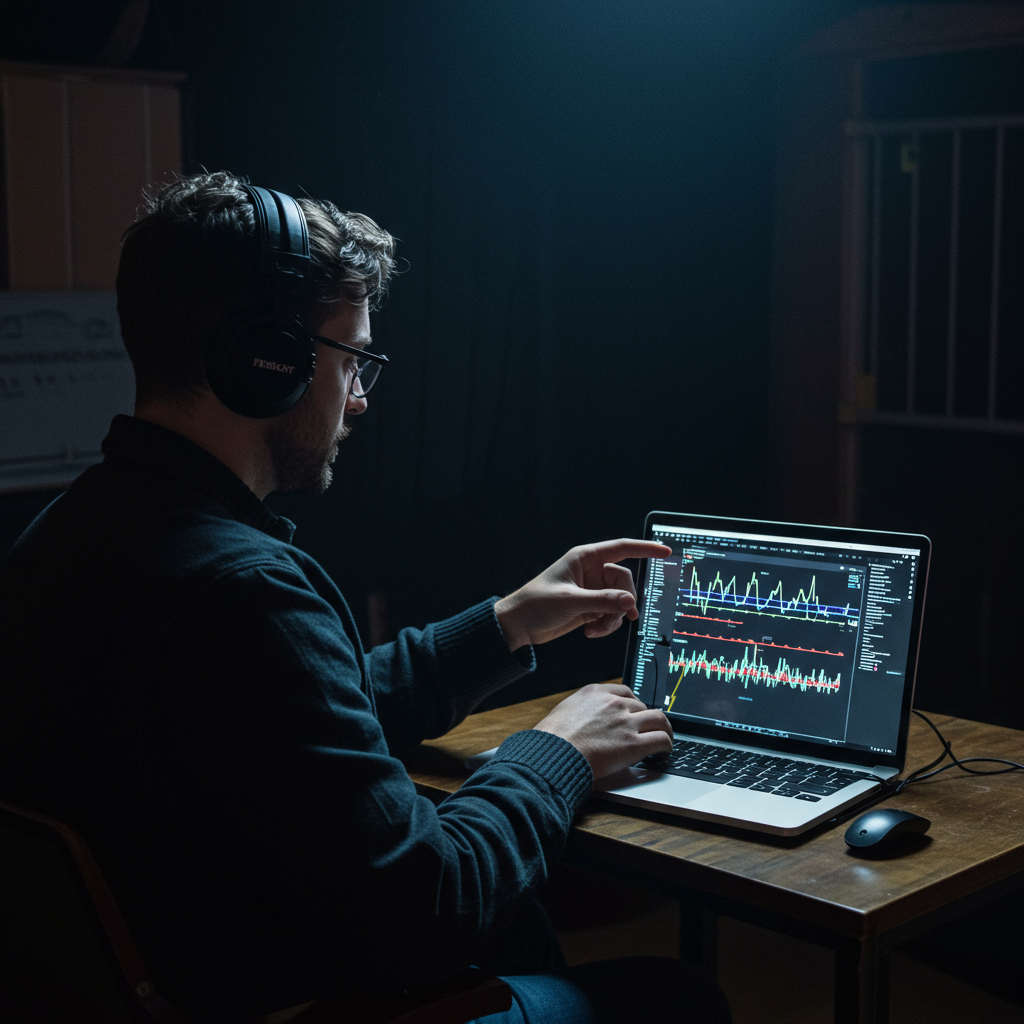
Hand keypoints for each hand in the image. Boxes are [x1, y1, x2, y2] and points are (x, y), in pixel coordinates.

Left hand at [494, 539, 671, 650]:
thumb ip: (603, 601)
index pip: (622, 548)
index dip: (646, 548)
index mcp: (585, 558)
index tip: (666, 552)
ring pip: (620, 601)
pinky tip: (591, 632)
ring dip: (613, 618)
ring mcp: (592, 590)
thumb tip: (630, 602)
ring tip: (597, 629)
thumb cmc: (536, 604)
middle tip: (618, 616)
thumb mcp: (571, 601)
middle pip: (624, 582)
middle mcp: (591, 572)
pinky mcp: (590, 607)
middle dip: (623, 601)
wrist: (518, 626)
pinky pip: (611, 614)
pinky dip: (606, 625)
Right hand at [534, 683, 673, 779]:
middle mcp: (613, 704)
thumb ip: (583, 710)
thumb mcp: (565, 711)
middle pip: (643, 707)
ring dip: (663, 730)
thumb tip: (589, 720)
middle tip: (646, 731)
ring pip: (659, 719)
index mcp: (595, 693)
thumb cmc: (551, 739)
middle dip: (645, 719)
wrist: (551, 755)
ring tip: (663, 739)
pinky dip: (666, 745)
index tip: (635, 714)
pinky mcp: (633, 744)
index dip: (633, 705)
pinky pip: (661, 740)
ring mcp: (625, 723)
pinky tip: (662, 752)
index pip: (626, 692)